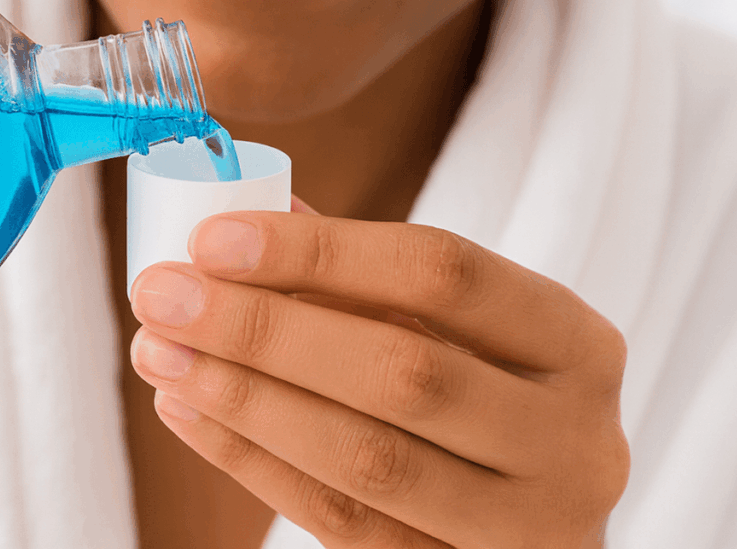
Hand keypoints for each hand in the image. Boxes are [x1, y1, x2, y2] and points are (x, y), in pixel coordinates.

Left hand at [128, 204, 628, 547]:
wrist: (539, 505)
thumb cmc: (489, 389)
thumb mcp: (461, 324)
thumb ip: (367, 273)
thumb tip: (248, 218)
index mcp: (577, 344)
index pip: (444, 274)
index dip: (322, 251)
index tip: (215, 237)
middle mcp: (574, 441)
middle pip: (403, 372)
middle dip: (265, 329)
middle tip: (163, 294)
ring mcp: (526, 527)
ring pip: (367, 460)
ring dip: (243, 399)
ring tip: (160, 352)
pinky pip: (341, 525)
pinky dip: (252, 463)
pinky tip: (189, 413)